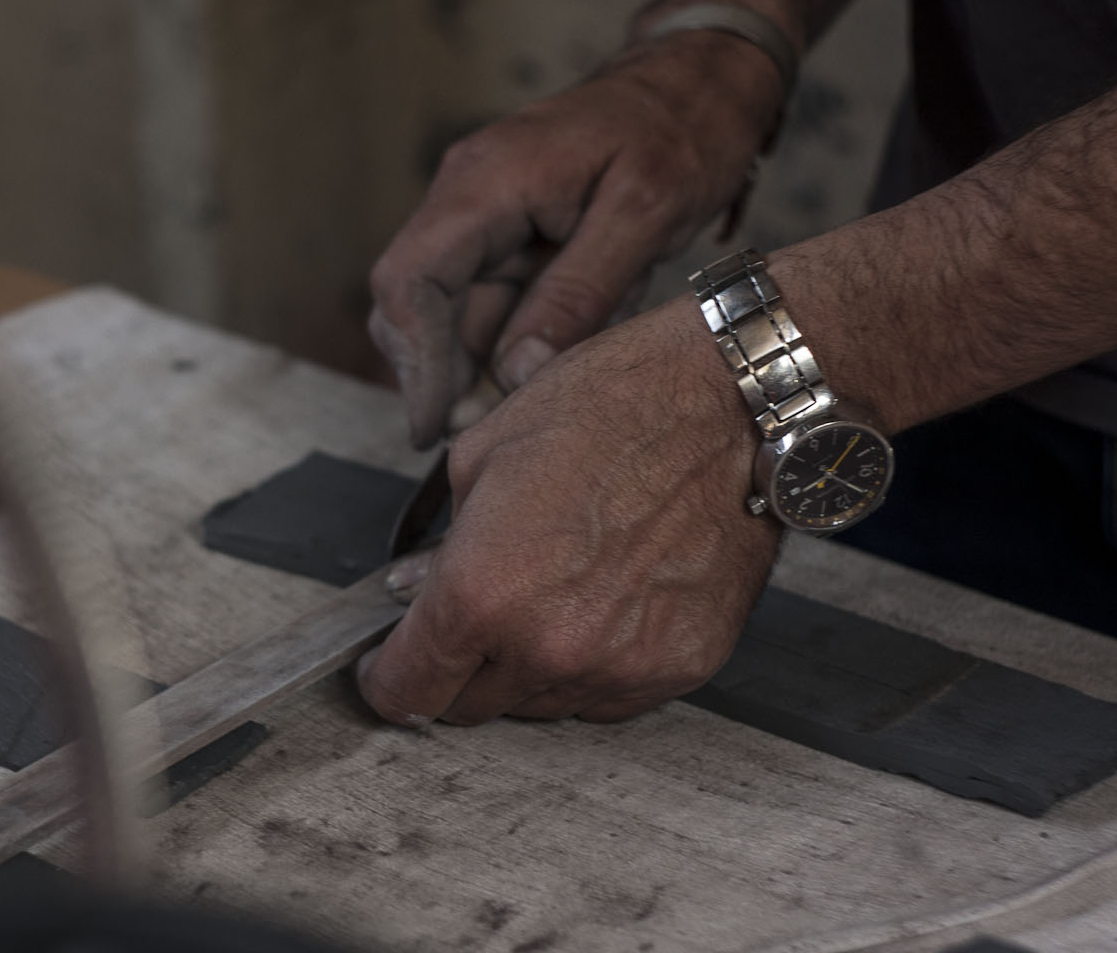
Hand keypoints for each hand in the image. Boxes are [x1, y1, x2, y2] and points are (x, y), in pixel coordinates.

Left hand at [358, 299, 780, 724]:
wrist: (730, 408)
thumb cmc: (606, 410)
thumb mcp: (483, 455)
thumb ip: (440, 544)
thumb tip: (415, 592)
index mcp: (481, 594)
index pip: (408, 691)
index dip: (386, 679)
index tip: (386, 666)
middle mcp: (545, 648)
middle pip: (468, 708)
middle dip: (457, 668)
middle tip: (476, 610)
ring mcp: (616, 668)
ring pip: (539, 705)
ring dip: (527, 666)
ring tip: (553, 590)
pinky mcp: (676, 670)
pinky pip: (608, 696)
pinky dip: (592, 665)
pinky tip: (605, 602)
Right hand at [368, 32, 783, 447]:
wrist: (702, 76)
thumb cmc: (683, 125)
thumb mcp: (645, 212)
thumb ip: (579, 292)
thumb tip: (517, 372)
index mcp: (485, 182)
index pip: (408, 281)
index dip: (414, 360)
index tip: (432, 423)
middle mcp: (469, 196)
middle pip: (418, 304)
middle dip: (443, 375)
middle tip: (485, 432)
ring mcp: (487, 216)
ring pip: (456, 312)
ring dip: (483, 366)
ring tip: (535, 400)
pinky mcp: (512, 234)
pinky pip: (495, 302)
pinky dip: (517, 340)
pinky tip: (558, 359)